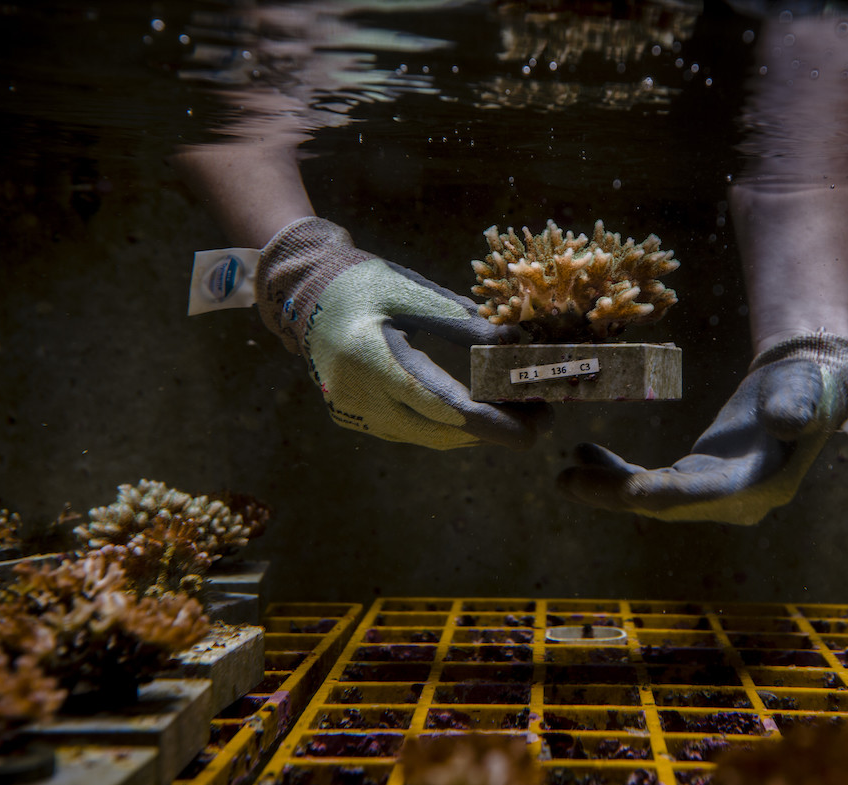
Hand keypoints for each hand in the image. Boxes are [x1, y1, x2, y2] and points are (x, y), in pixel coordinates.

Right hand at [256, 218, 545, 449]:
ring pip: (430, 437)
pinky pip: (413, 431)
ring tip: (520, 413)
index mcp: (372, 360)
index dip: (491, 422)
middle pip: (442, 431)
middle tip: (542, 418)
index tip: (533, 431)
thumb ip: (464, 323)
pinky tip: (480, 410)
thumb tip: (518, 343)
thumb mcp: (415, 294)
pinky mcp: (356, 419)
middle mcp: (359, 397)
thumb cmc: (363, 284)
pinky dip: (449, 425)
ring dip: (475, 430)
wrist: (305, 296)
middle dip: (495, 429)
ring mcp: (354, 414)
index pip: (442, 405)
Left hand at [557, 334, 847, 523]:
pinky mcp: (700, 482)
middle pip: (665, 505)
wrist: (811, 389)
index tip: (620, 488)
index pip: (699, 497)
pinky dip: (619, 474)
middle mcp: (735, 503)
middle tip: (566, 478)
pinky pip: (652, 485)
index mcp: (759, 485)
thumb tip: (786, 422)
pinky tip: (587, 456)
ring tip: (566, 471)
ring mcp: (715, 497)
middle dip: (614, 494)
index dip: (657, 493)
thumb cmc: (808, 385)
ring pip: (652, 499)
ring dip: (608, 486)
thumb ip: (796, 404)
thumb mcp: (805, 389)